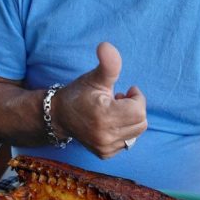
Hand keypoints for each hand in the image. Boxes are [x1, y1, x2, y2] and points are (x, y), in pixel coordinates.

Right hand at [53, 42, 146, 157]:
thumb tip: (106, 46)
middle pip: (141, 122)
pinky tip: (110, 123)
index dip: (136, 98)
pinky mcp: (104, 154)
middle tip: (119, 100)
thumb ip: (107, 64)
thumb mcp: (94, 77)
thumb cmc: (79, 94)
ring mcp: (104, 147)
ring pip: (135, 133)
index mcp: (104, 116)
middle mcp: (105, 135)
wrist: (58, 116)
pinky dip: (123, 132)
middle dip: (135, 109)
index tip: (125, 92)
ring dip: (130, 120)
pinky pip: (126, 142)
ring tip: (115, 112)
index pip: (139, 110)